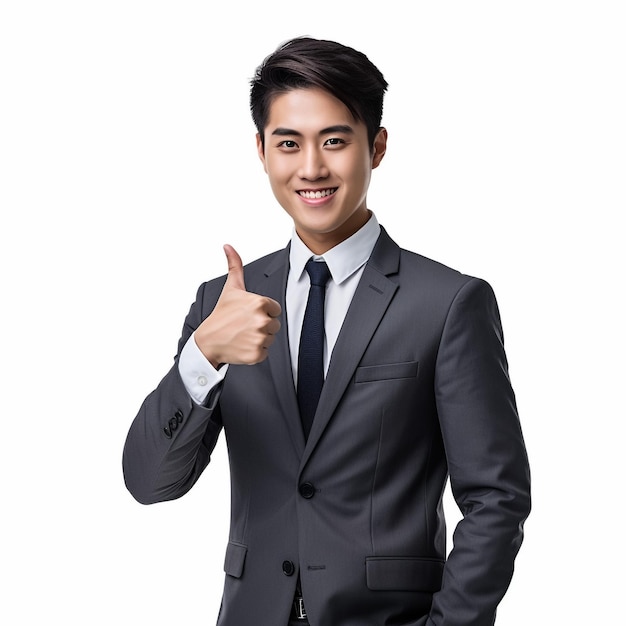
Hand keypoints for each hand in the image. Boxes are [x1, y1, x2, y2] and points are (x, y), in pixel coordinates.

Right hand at [194, 244, 281, 367]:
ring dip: (259, 338)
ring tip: (243, 335)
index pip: (274, 309)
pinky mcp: (257, 354)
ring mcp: (259, 338)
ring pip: (270, 338)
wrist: (208, 341)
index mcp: (259, 303)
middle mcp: (261, 320)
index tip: (248, 314)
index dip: (263, 311)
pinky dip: (256, 351)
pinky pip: (265, 352)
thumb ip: (234, 265)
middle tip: (244, 325)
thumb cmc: (221, 314)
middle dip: (261, 325)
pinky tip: (243, 345)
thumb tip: (228, 246)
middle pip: (274, 324)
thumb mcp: (230, 288)